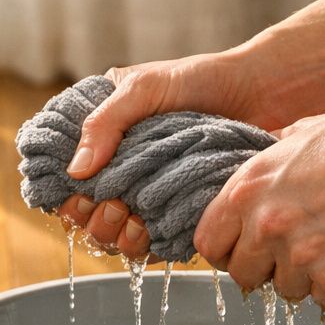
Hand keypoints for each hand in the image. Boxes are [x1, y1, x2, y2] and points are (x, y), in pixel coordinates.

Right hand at [56, 50, 285, 260]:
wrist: (261, 92)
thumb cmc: (200, 79)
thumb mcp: (143, 88)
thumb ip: (105, 124)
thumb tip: (75, 172)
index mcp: (101, 136)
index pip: (64, 177)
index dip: (65, 193)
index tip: (81, 194)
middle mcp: (118, 167)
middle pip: (84, 213)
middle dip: (93, 218)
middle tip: (115, 205)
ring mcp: (145, 192)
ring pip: (112, 234)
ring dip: (116, 236)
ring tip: (136, 220)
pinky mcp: (173, 211)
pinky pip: (149, 243)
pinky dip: (146, 246)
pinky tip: (154, 232)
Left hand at [192, 101, 324, 307]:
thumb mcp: (302, 133)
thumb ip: (270, 161)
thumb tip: (258, 170)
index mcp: (248, 189)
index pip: (208, 243)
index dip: (224, 251)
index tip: (240, 251)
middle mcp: (266, 226)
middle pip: (242, 275)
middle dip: (262, 270)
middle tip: (289, 256)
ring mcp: (301, 255)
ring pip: (284, 290)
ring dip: (303, 278)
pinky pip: (323, 299)